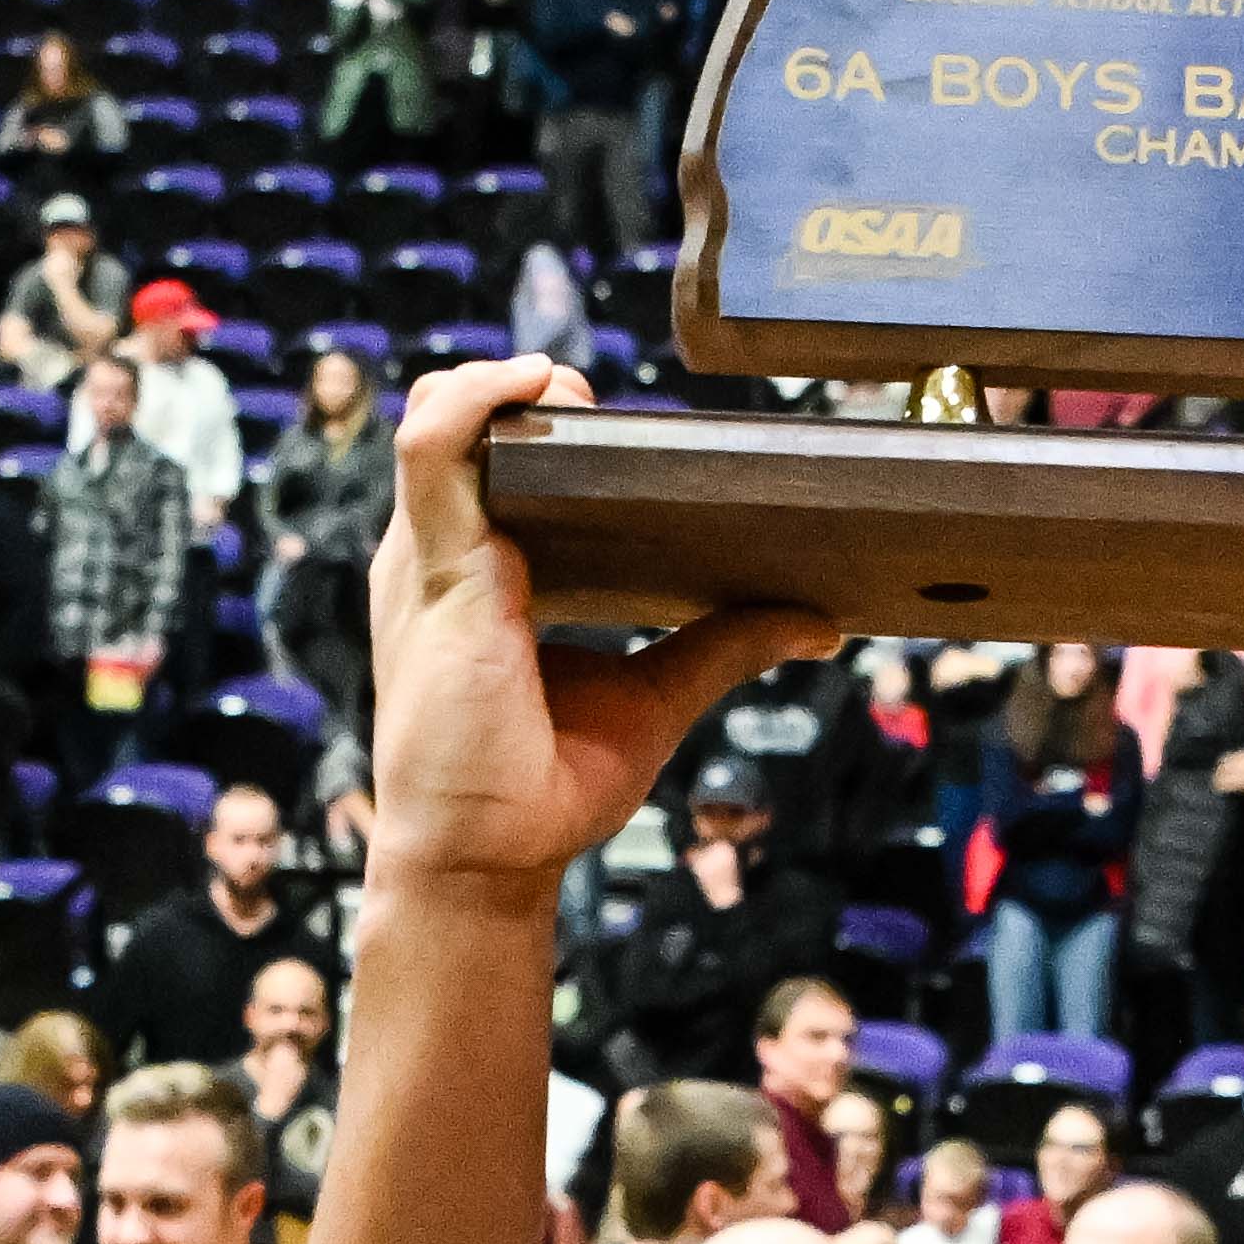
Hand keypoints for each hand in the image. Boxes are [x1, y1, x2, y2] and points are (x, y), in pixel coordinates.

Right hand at [359, 359, 829, 900]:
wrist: (487, 863)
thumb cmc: (541, 791)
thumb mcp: (655, 697)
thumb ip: (724, 646)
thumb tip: (815, 622)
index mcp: (476, 576)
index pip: (487, 464)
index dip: (539, 424)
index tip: (611, 425)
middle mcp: (441, 558)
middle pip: (457, 426)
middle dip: (526, 394)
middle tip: (602, 409)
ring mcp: (428, 562)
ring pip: (435, 418)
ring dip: (503, 382)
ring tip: (570, 389)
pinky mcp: (436, 573)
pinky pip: (431, 450)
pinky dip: (476, 400)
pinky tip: (533, 380)